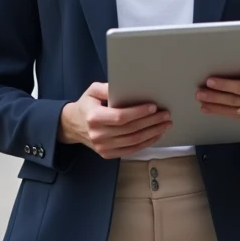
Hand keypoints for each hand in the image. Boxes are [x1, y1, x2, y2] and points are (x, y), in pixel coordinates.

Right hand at [58, 83, 172, 159]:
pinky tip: (156, 135)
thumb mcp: (92, 91)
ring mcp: (103, 147)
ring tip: (165, 124)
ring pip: (133, 141)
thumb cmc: (87, 105)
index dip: (138, 113)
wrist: (73, 125)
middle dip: (151, 122)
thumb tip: (126, 86)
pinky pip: (131, 150)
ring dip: (152, 133)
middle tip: (166, 115)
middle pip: (130, 130)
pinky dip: (146, 143)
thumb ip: (107, 88)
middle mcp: (98, 134)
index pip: (120, 117)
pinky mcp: (107, 154)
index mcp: (94, 117)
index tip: (153, 107)